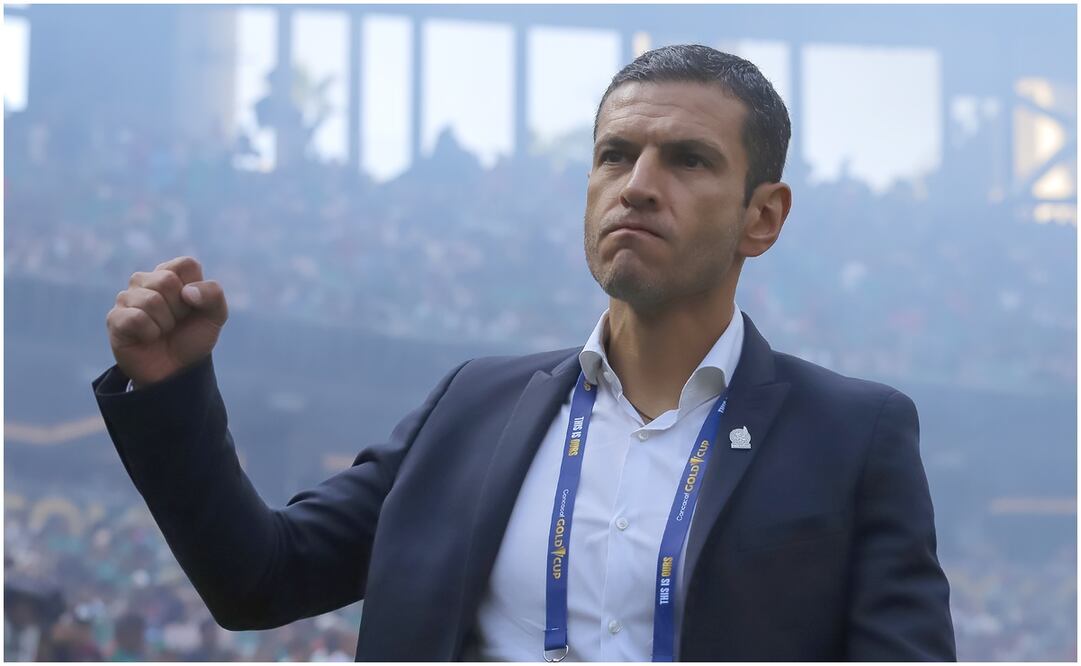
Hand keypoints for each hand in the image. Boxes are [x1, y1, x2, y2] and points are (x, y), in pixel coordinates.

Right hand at [106, 256, 228, 386]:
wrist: (176, 369)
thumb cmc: (192, 337)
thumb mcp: (215, 316)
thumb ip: (213, 294)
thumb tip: (187, 292)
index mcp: (170, 273)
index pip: (186, 264)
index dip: (196, 290)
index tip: (192, 306)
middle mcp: (146, 280)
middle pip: (167, 280)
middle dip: (180, 308)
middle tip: (176, 322)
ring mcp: (127, 298)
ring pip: (152, 300)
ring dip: (166, 323)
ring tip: (162, 330)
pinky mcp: (115, 318)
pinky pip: (136, 318)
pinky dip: (151, 333)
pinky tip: (149, 337)